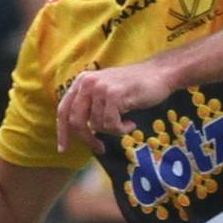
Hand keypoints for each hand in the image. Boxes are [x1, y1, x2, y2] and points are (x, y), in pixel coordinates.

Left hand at [57, 59, 177, 148]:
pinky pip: (111, 124)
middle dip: (88, 139)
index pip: (63, 110)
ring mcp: (100, 88)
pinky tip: (131, 123)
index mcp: (81, 82)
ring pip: (97, 125)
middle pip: (76, 121)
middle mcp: (87, 83)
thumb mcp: (106, 92)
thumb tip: (79, 131)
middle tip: (100, 148)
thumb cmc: (135, 86)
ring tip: (126, 123)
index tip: (64, 149)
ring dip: (113, 130)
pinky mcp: (114, 95)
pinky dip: (122, 129)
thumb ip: (90, 105)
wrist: (159, 74)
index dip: (62, 132)